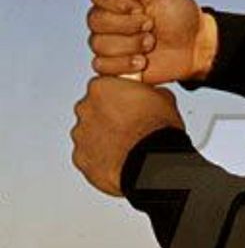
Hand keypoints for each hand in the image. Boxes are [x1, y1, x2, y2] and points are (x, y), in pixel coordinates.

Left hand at [71, 76, 184, 195]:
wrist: (151, 162)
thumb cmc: (156, 128)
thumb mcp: (161, 96)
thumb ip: (145, 91)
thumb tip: (149, 94)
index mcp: (101, 87)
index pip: (103, 85)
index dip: (117, 95)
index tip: (128, 103)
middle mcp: (85, 108)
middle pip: (92, 107)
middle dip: (105, 115)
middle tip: (126, 125)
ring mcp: (80, 134)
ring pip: (88, 132)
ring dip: (101, 136)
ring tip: (123, 144)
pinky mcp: (80, 158)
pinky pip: (87, 154)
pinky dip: (99, 156)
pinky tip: (117, 158)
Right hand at [87, 0, 217, 84]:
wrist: (194, 44)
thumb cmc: (180, 14)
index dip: (116, 3)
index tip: (138, 6)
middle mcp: (111, 20)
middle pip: (95, 21)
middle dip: (127, 25)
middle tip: (150, 25)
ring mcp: (111, 43)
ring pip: (98, 44)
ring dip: (130, 44)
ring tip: (151, 43)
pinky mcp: (114, 66)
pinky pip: (101, 66)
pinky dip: (123, 64)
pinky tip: (142, 61)